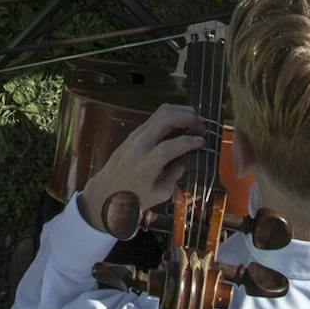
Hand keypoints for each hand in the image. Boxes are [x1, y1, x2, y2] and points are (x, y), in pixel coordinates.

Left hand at [76, 105, 204, 232]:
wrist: (106, 190)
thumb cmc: (132, 197)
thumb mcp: (160, 193)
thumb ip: (176, 174)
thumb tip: (189, 158)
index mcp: (145, 164)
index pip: (170, 146)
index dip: (190, 142)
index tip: (203, 142)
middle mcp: (139, 144)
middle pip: (166, 117)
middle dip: (189, 118)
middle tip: (202, 128)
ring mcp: (136, 135)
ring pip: (162, 111)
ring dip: (182, 113)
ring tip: (195, 124)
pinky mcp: (136, 132)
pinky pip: (157, 117)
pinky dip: (174, 117)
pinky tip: (183, 127)